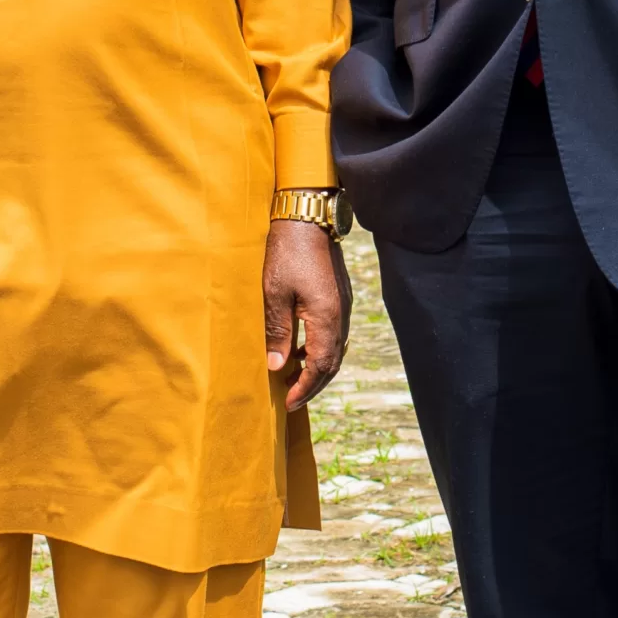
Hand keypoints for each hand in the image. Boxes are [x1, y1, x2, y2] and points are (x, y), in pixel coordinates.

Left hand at [263, 219, 351, 409]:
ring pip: (336, 349)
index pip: (320, 367)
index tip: (286, 402)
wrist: (308, 215)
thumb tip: (277, 367)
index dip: (304, 388)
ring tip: (294, 377)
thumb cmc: (287, 252)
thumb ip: (278, 331)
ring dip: (317, 368)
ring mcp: (343, 305)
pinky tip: (300, 348)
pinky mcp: (340, 296)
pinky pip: (334, 334)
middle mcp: (341, 315)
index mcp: (326, 318)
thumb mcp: (274, 293)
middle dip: (312, 384)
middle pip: (332, 363)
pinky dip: (320, 349)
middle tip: (291, 398)